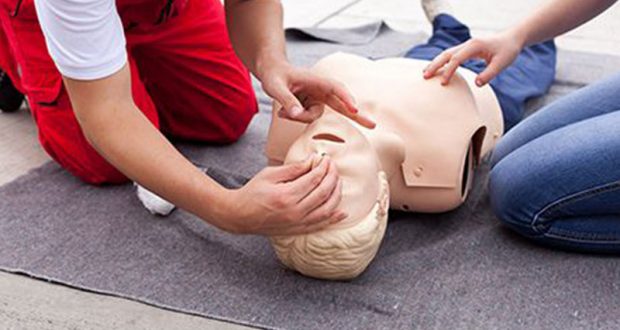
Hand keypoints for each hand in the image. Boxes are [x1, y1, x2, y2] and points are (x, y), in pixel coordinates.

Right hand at [218, 154, 345, 235]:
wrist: (239, 216)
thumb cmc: (252, 192)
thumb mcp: (269, 174)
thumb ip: (293, 168)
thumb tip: (313, 160)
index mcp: (286, 195)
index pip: (314, 179)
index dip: (323, 167)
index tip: (326, 159)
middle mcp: (294, 211)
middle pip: (323, 192)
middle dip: (332, 177)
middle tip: (333, 166)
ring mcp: (297, 223)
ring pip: (326, 209)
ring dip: (336, 194)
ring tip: (338, 182)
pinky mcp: (297, 231)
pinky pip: (320, 225)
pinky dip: (333, 218)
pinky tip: (342, 212)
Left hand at [260, 63, 375, 128]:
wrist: (272, 71)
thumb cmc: (274, 75)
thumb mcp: (275, 87)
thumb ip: (286, 100)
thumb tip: (295, 115)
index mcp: (317, 81)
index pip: (336, 89)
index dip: (346, 98)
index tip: (354, 108)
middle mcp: (321, 90)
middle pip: (343, 104)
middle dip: (357, 115)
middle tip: (373, 126)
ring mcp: (318, 100)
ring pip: (315, 117)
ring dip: (299, 117)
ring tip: (282, 110)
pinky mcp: (313, 107)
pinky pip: (308, 119)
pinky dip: (296, 118)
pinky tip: (284, 111)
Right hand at [423, 30, 524, 85]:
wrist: (511, 40)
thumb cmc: (507, 51)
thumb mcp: (502, 63)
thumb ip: (489, 74)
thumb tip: (476, 84)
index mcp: (474, 46)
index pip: (456, 59)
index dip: (448, 71)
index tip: (443, 83)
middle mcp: (468, 44)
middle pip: (446, 54)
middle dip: (435, 65)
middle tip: (425, 76)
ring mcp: (466, 46)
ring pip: (446, 54)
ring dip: (435, 63)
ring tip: (425, 73)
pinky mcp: (466, 50)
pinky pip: (450, 55)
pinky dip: (441, 62)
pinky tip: (435, 69)